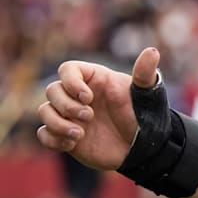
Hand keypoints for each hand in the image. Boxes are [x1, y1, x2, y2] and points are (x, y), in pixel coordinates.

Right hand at [37, 47, 161, 170]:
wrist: (144, 147)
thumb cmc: (146, 116)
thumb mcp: (147, 93)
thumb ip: (145, 73)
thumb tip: (152, 51)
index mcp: (94, 80)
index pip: (67, 69)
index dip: (71, 82)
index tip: (88, 97)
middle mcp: (77, 96)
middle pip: (52, 90)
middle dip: (66, 105)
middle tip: (90, 117)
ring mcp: (70, 115)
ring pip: (44, 111)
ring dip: (57, 123)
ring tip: (79, 134)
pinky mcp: (65, 135)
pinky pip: (44, 134)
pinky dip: (52, 139)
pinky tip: (72, 144)